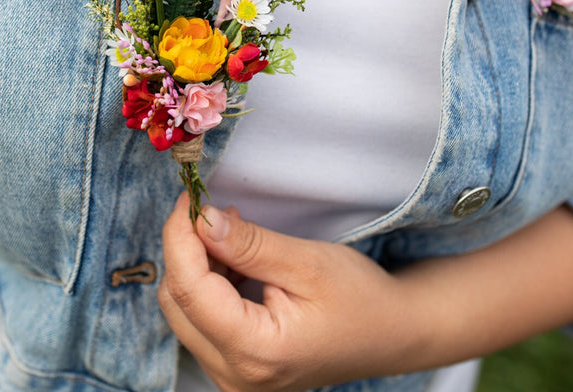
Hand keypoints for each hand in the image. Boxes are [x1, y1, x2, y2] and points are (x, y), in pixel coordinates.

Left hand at [159, 196, 572, 391]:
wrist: (394, 334)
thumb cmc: (362, 299)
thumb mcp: (307, 261)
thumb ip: (249, 243)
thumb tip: (201, 218)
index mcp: (255, 351)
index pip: (189, 289)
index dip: (180, 236)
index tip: (188, 198)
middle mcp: (235, 375)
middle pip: (178, 301)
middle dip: (187, 249)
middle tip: (211, 210)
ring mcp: (232, 377)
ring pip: (183, 310)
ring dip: (197, 265)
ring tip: (233, 236)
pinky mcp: (235, 367)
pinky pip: (200, 320)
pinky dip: (209, 284)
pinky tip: (235, 261)